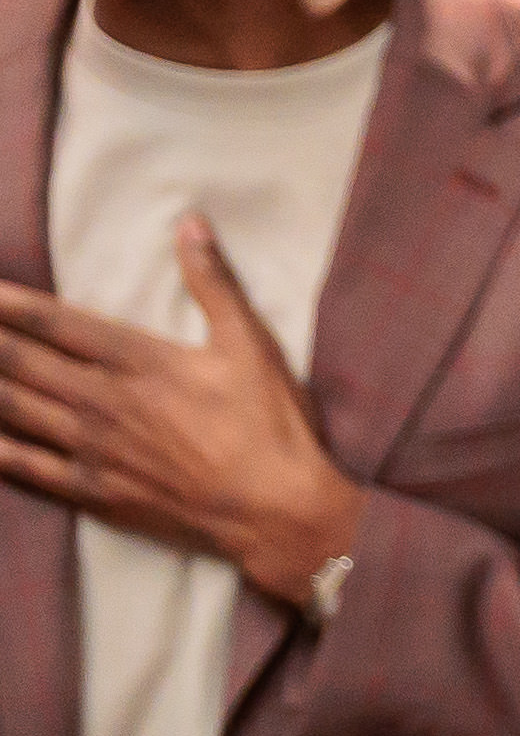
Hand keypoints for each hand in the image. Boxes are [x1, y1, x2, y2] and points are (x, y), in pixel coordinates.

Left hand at [0, 225, 364, 599]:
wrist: (278, 512)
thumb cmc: (271, 427)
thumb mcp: (252, 346)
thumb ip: (215, 284)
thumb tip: (191, 223)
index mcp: (139, 361)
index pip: (53, 322)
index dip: (8, 303)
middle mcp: (103, 401)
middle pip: (19, 361)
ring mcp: (92, 448)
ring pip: (12, 407)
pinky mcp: (94, 491)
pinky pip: (24, 466)